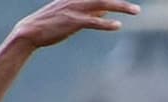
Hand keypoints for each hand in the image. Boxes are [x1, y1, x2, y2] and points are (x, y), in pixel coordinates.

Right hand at [10, 0, 139, 49]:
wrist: (30, 32)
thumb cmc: (51, 24)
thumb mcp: (70, 14)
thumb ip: (88, 11)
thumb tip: (104, 11)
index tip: (125, 0)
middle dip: (121, 1)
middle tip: (137, 8)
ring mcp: (74, 9)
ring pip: (102, 4)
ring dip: (121, 6)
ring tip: (136, 11)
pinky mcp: (72, 22)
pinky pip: (93, 21)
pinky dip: (106, 23)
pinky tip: (117, 25)